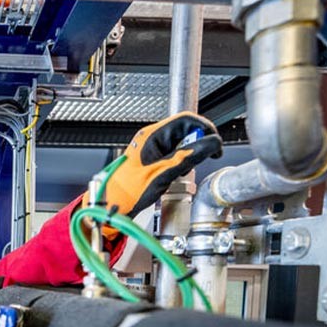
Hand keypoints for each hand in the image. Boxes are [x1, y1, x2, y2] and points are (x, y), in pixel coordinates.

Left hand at [84, 112, 222, 218]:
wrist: (111, 206)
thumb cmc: (128, 191)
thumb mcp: (163, 173)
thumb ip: (188, 157)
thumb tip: (211, 144)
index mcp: (152, 135)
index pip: (185, 120)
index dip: (205, 128)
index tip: (215, 144)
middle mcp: (152, 139)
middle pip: (185, 131)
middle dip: (198, 143)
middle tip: (204, 158)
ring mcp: (152, 150)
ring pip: (181, 144)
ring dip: (190, 155)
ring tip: (187, 170)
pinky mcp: (152, 162)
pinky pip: (174, 156)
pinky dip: (181, 163)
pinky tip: (177, 175)